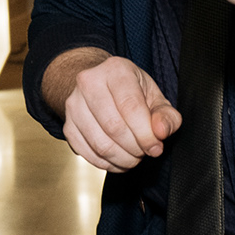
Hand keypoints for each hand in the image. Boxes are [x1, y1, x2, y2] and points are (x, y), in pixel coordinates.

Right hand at [60, 54, 179, 172]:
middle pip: (114, 127)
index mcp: (115, 70)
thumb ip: (166, 115)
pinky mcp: (67, 125)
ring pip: (100, 144)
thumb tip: (161, 132)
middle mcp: (89, 82)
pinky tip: (118, 159)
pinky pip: (87, 153)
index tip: (156, 147)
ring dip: (122, 158)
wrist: (100, 86)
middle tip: (145, 151)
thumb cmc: (130, 91)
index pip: (130, 107)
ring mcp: (74, 104)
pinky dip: (106, 163)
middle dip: (134, 148)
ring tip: (133, 156)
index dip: (146, 134)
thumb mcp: (155, 97)